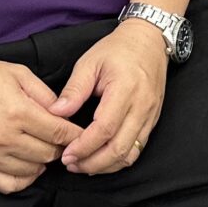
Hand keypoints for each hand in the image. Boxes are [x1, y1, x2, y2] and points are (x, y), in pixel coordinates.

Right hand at [0, 57, 80, 193]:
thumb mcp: (16, 73)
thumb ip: (44, 93)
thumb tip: (63, 112)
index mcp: (18, 113)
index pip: (59, 132)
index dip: (76, 134)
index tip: (83, 133)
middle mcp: (5, 139)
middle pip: (49, 154)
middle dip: (60, 147)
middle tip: (60, 138)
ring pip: (33, 171)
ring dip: (43, 161)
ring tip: (42, 147)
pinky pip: (9, 185)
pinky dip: (24, 178)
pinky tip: (26, 164)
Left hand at [51, 19, 169, 175]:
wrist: (150, 40)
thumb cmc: (118, 49)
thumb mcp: (90, 62)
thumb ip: (74, 89)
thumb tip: (55, 113)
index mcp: (125, 89)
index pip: (105, 129)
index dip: (85, 146)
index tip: (66, 154)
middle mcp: (141, 106)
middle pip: (119, 148)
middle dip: (93, 163)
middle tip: (71, 164)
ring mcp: (150, 115)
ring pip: (130, 154)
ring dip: (106, 166)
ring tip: (83, 165)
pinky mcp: (152, 120)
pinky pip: (138, 148)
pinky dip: (118, 159)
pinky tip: (101, 159)